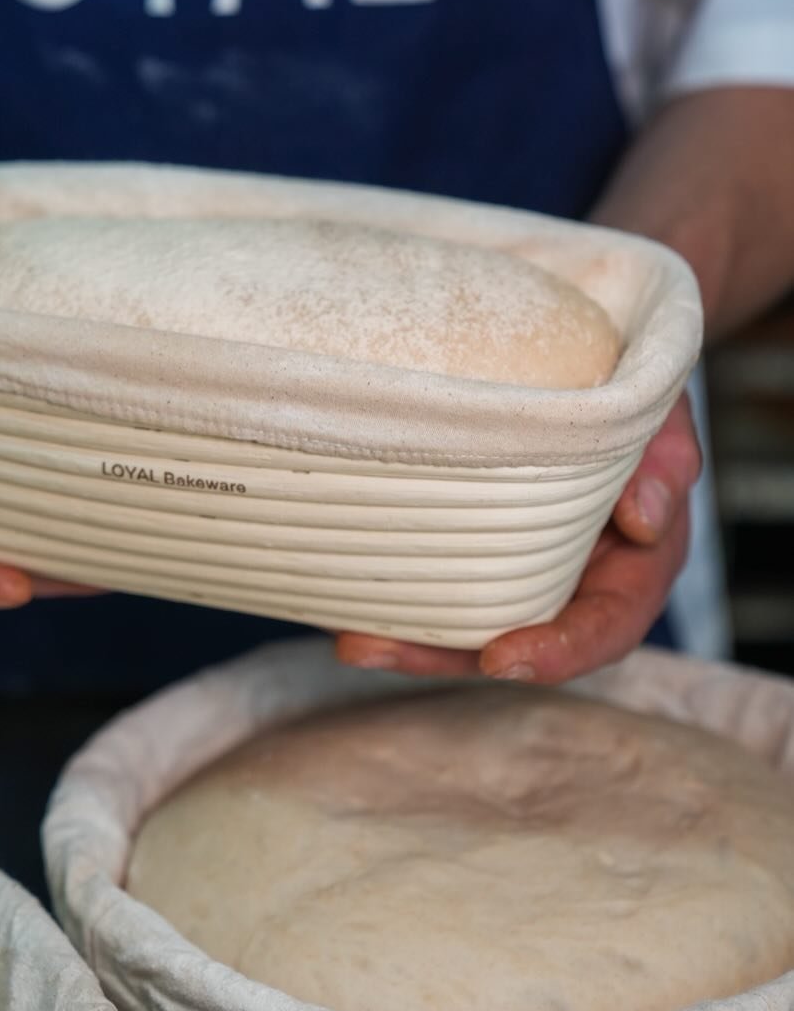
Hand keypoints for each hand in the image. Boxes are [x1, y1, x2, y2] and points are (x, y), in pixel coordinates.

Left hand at [335, 396, 702, 683]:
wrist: (603, 352)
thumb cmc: (631, 384)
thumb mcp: (659, 410)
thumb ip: (666, 457)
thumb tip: (645, 519)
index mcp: (635, 562)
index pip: (605, 625)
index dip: (558, 651)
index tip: (501, 659)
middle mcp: (577, 576)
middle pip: (514, 638)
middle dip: (443, 655)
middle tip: (372, 649)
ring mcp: (522, 562)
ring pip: (468, 618)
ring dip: (407, 636)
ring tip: (348, 639)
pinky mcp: (476, 538)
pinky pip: (441, 575)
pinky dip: (398, 590)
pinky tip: (344, 595)